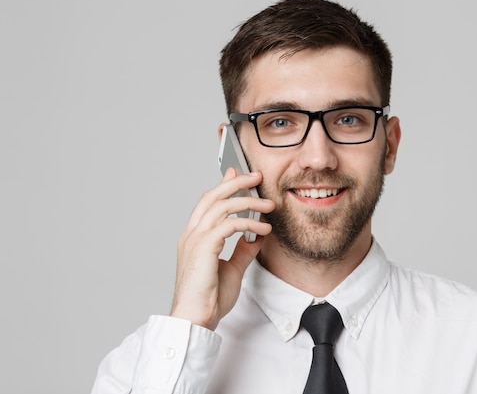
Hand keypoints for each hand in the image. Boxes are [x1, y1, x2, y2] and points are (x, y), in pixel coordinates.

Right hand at [170, 168, 274, 329]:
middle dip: (235, 182)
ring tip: (268, 205)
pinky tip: (263, 228)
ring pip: (221, 206)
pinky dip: (248, 223)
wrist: (196, 318)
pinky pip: (228, 225)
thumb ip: (243, 249)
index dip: (224, 185)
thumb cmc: (208, 298)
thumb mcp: (232, 269)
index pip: (209, 202)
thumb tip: (257, 235)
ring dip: (248, 201)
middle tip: (256, 176)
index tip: (239, 173)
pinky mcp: (203, 247)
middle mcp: (191, 234)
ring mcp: (194, 239)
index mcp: (194, 237)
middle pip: (213, 196)